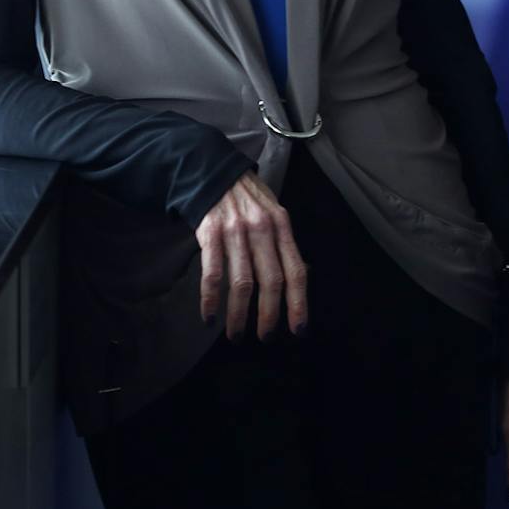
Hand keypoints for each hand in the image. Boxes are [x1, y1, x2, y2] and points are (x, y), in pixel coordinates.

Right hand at [193, 172, 307, 340]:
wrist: (212, 171)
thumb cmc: (246, 198)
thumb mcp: (273, 213)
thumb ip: (283, 244)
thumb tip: (299, 278)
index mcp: (281, 226)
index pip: (296, 271)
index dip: (299, 304)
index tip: (298, 330)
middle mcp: (262, 229)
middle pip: (271, 280)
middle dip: (269, 315)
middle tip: (265, 337)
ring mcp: (235, 231)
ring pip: (241, 282)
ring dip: (238, 315)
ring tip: (236, 335)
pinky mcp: (210, 233)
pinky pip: (212, 274)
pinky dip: (211, 300)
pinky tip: (210, 317)